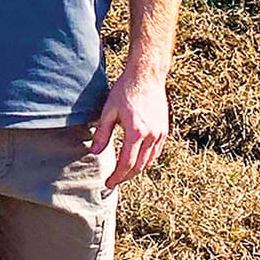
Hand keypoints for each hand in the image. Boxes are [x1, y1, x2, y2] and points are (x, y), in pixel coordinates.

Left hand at [89, 68, 169, 189]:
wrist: (146, 76)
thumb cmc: (125, 90)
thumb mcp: (108, 110)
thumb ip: (103, 133)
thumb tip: (95, 152)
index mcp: (136, 132)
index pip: (126, 163)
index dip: (117, 176)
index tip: (108, 183)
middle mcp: (151, 135)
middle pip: (139, 166)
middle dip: (126, 177)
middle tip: (114, 182)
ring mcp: (160, 133)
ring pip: (149, 161)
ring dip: (137, 170)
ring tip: (124, 173)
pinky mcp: (164, 130)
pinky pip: (156, 152)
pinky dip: (147, 160)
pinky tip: (138, 160)